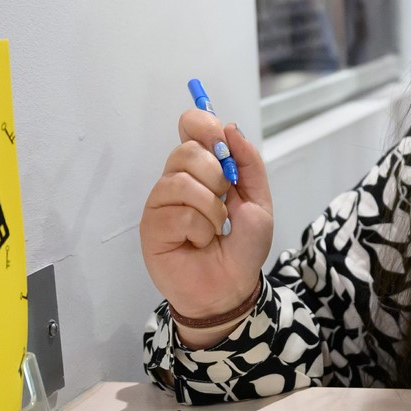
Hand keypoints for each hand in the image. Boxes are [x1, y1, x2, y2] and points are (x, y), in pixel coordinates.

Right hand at [140, 109, 274, 328]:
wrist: (233, 286)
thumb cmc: (243, 245)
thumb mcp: (259, 200)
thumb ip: (248, 163)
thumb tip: (230, 128)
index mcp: (203, 168)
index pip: (190, 126)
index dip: (202, 124)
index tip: (219, 138)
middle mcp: (178, 179)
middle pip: (187, 150)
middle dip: (216, 176)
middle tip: (226, 201)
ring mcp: (161, 202)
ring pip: (180, 181)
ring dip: (211, 208)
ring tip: (216, 229)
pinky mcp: (151, 226)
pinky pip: (176, 213)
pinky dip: (199, 229)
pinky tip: (199, 242)